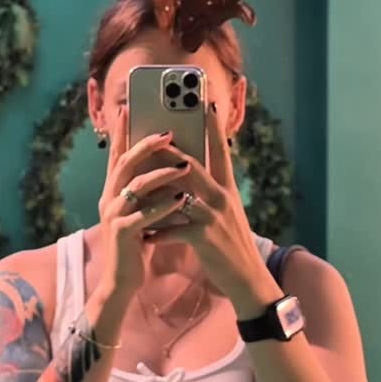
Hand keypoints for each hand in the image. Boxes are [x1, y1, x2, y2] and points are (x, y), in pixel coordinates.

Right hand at [97, 105, 192, 294]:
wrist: (123, 280)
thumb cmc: (137, 242)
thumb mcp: (142, 209)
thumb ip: (149, 188)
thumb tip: (170, 161)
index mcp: (113, 190)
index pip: (117, 154)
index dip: (122, 131)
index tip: (130, 107)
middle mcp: (109, 198)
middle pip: (124, 163)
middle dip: (146, 145)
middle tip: (168, 132)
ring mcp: (112, 215)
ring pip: (134, 186)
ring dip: (161, 173)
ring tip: (185, 165)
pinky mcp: (121, 234)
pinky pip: (142, 215)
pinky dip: (162, 206)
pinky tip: (180, 200)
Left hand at [143, 102, 265, 307]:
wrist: (247, 278)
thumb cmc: (230, 243)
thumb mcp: (225, 212)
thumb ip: (208, 190)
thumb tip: (185, 170)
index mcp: (227, 188)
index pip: (220, 151)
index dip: (213, 127)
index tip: (206, 103)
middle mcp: (222, 197)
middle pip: (194, 166)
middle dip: (171, 152)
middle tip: (154, 135)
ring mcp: (214, 216)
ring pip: (178, 194)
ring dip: (155, 191)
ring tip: (133, 186)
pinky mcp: (205, 237)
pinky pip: (174, 230)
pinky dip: (157, 233)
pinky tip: (144, 236)